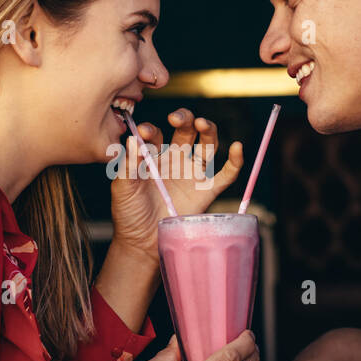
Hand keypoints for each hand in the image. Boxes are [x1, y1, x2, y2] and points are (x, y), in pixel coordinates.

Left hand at [110, 108, 244, 258]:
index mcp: (153, 156)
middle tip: (175, 118)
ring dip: (208, 130)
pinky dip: (236, 160)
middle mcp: (175, 160)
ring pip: (207, 145)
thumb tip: (132, 138)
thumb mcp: (123, 188)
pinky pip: (226, 174)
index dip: (151, 130)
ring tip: (202, 123)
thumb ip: (128, 164)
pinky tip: (238, 147)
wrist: (141, 242)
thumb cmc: (129, 213)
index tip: (143, 132)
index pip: (156, 134)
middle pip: (186, 131)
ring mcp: (192, 174)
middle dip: (183, 119)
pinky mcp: (206, 191)